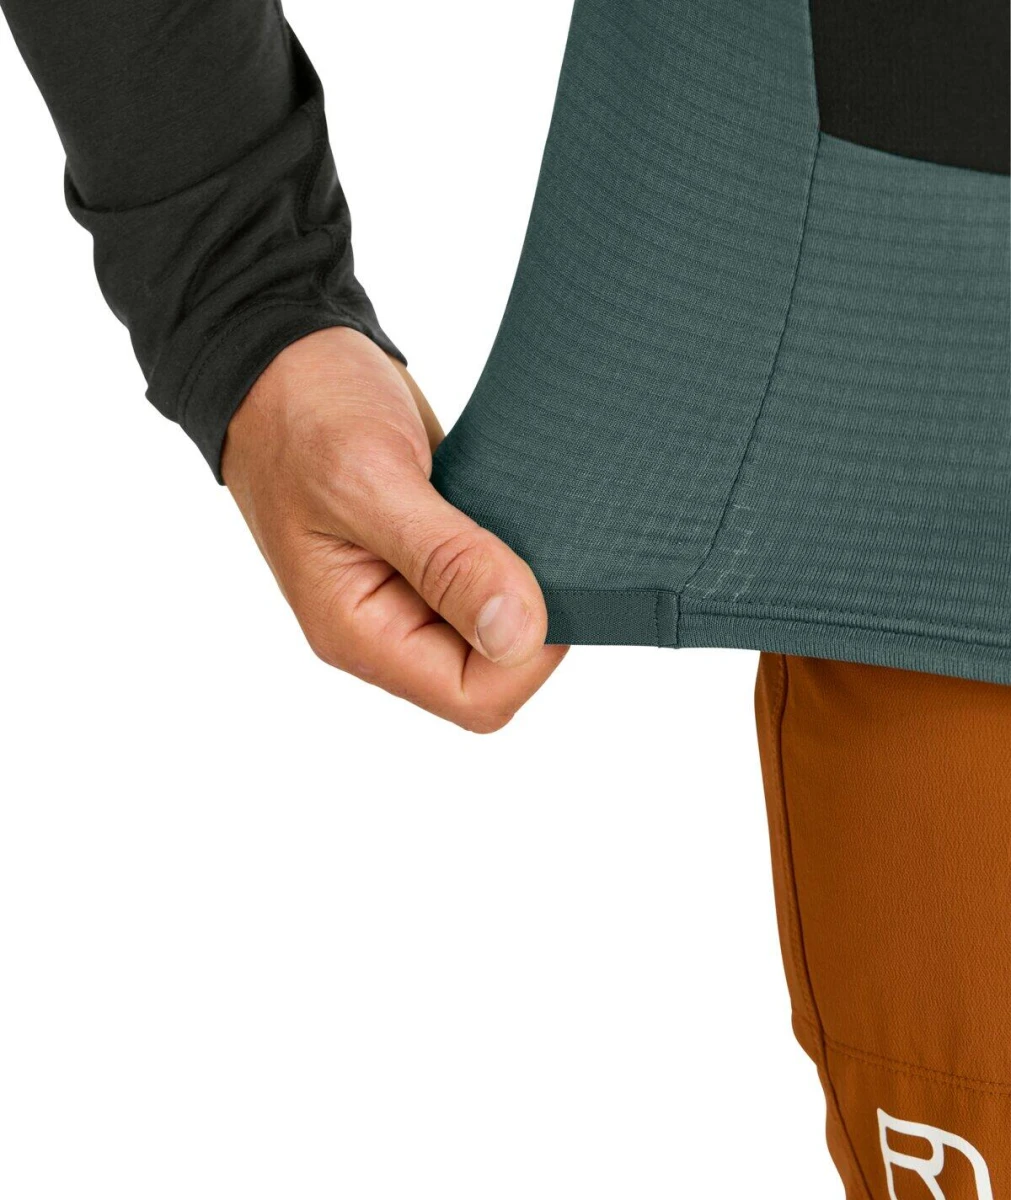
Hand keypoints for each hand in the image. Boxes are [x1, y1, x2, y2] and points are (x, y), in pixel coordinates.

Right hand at [221, 327, 566, 730]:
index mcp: (359, 629)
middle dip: (533, 619)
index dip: (527, 653)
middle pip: (494, 672)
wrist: (284, 356)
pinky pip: (495, 580)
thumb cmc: (301, 411)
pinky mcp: (434, 555)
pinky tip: (520, 512)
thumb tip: (517, 634)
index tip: (543, 576)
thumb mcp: (369, 478)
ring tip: (526, 520)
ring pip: (502, 628)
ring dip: (531, 584)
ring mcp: (412, 592)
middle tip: (538, 541)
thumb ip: (445, 560)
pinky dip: (522, 554)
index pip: (475, 697)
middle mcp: (387, 624)